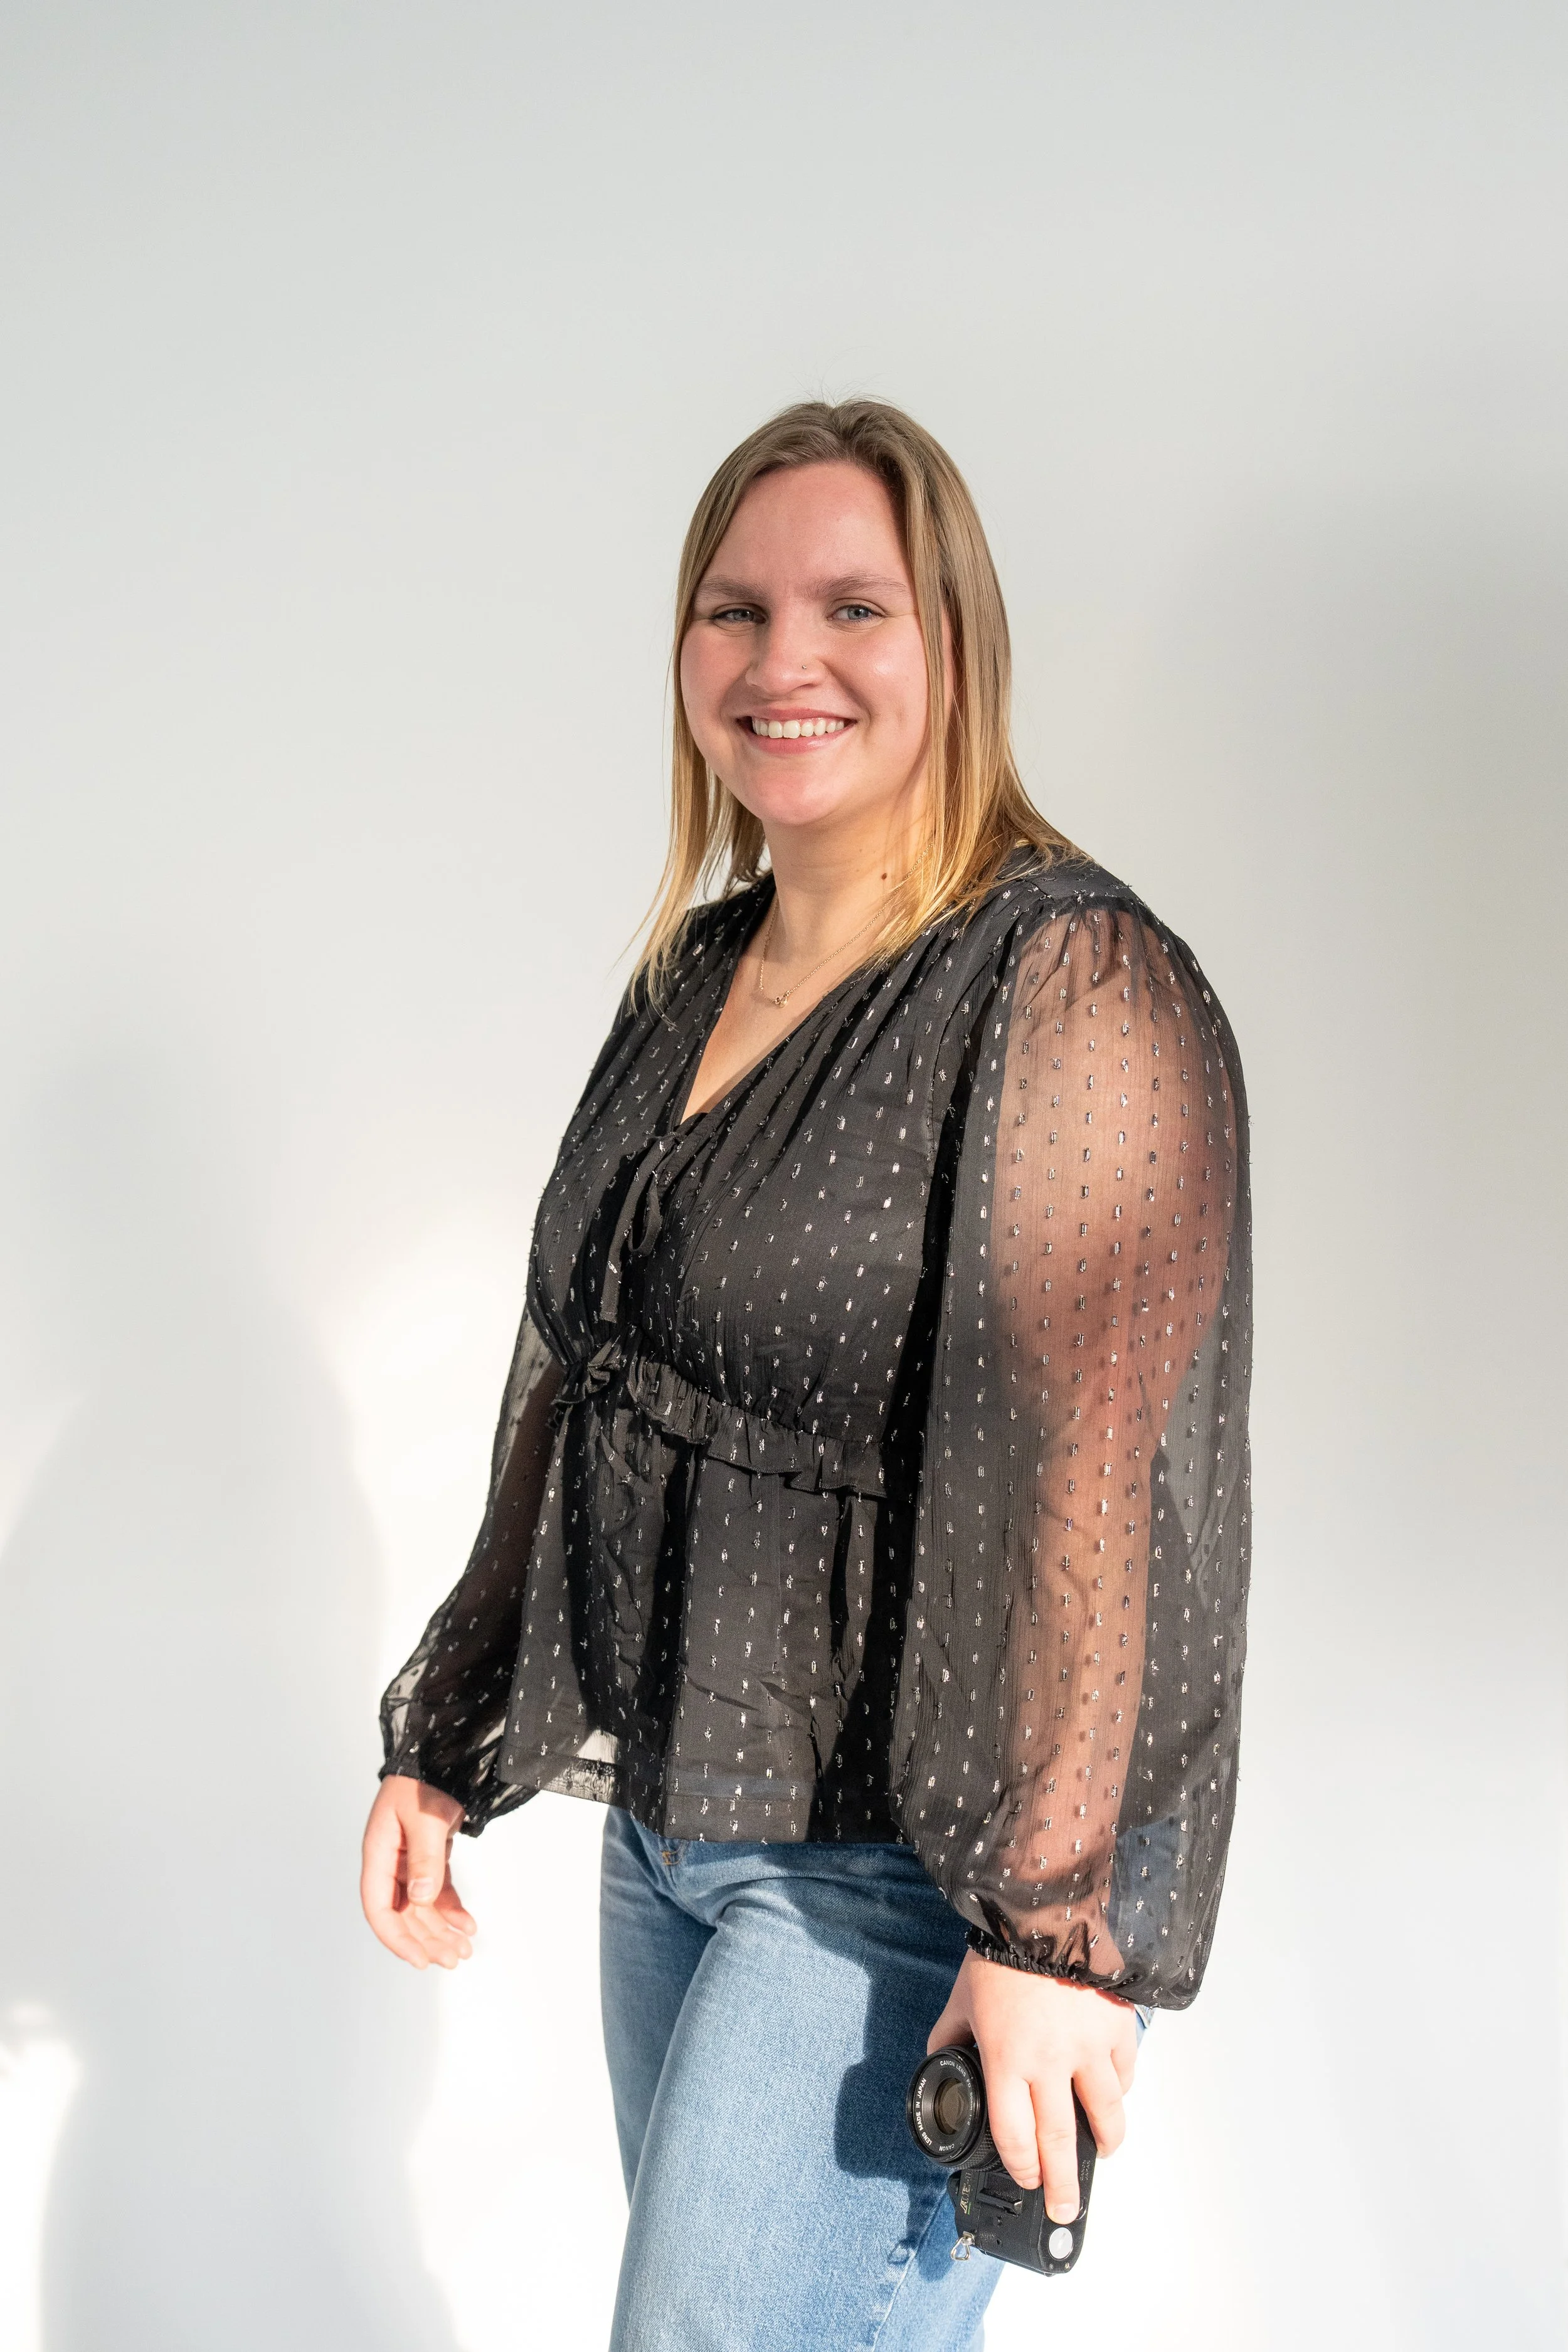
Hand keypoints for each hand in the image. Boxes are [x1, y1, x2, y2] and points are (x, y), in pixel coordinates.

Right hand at [360, 1774, 474, 1970]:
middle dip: (427, 1940)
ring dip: (441, 1930)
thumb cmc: (424, 1781)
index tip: (419, 1960)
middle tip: (454, 1960)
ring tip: (465, 1950)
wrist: (441, 1754)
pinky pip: (437, 1891)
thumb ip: (425, 1857)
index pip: (378, 1908)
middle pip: (403, 1914)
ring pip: (421, 1907)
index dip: (397, 1938)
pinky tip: (467, 1925)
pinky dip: (451, 1909)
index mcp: (378, 1854)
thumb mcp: (425, 1816)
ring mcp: (409, 1861)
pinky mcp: (429, 1856)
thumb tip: (421, 1898)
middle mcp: (390, 1863)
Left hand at [927, 1951, 1137, 2222]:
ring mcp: (1088, 2046)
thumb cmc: (1000, 1952)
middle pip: (1059, 2140)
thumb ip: (949, 2036)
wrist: (1044, 1908)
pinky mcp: (1116, 2026)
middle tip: (1066, 2208)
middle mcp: (1050, 2061)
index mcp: (1006, 2059)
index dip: (1021, 2167)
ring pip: (1105, 2114)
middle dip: (1063, 2183)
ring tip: (1100, 2154)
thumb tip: (938, 2060)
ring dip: (1104, 2142)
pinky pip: (1125, 2072)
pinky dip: (1120, 2090)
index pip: (1014, 2136)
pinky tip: (1112, 2096)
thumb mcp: (961, 1997)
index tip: (1026, 2180)